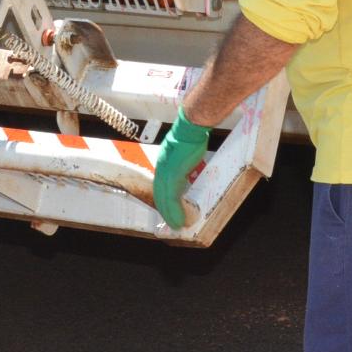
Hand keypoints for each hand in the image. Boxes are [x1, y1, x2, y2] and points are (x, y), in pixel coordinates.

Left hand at [152, 108, 212, 228]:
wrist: (192, 126)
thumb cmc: (190, 137)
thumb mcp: (185, 155)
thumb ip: (184, 166)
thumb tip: (189, 174)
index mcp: (163, 165)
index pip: (160, 188)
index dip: (165, 201)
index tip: (170, 212)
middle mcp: (161, 169)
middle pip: (160, 196)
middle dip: (166, 211)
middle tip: (173, 224)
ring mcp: (166, 172)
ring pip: (164, 199)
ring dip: (171, 214)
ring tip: (177, 225)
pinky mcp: (173, 175)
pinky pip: (171, 197)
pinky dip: (175, 210)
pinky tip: (179, 218)